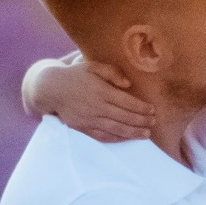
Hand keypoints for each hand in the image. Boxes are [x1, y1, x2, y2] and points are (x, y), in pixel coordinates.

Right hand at [39, 56, 154, 144]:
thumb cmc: (75, 75)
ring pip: (116, 129)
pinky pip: (103, 136)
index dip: (142, 107)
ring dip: (133, 133)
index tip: (153, 110)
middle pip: (124, 117)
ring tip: (146, 134)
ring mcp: (89, 119)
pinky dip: (117, 138)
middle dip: (142, 121)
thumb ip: (111, 73)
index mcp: (101, 91)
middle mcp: (96, 107)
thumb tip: (128, 84)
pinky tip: (127, 138)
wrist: (51, 89)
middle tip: (154, 122)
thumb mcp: (92, 66)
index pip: (127, 102)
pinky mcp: (82, 128)